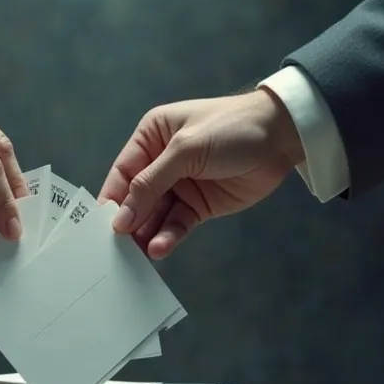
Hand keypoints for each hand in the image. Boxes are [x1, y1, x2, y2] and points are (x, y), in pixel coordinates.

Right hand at [98, 89, 303, 258]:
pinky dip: (168, 237)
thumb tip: (121, 216)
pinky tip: (160, 249)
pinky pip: (177, 225)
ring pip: (155, 216)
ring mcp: (181, 186)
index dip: (112, 200)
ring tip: (138, 255)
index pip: (123, 173)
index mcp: (151, 137)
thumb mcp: (185, 150)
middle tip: (116, 249)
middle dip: (128, 223)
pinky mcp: (199, 206)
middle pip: (136, 199)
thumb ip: (151, 183)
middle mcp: (161, 162)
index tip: (102, 227)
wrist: (282, 137)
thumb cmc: (230, 127)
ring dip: (147, 235)